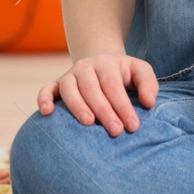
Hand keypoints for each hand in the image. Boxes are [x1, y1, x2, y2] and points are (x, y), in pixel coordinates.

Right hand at [37, 53, 157, 136]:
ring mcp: (69, 75)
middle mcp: (86, 68)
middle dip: (104, 111)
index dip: (123, 106)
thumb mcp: (140, 71)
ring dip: (77, 106)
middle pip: (92, 89)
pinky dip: (43, 99)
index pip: (114, 86)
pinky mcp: (56, 85)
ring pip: (69, 89)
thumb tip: (149, 102)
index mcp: (107, 64)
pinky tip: (47, 113)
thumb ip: (148, 84)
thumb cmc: (123, 73)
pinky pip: (46, 90)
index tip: (133, 126)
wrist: (99, 62)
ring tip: (88, 123)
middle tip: (115, 131)